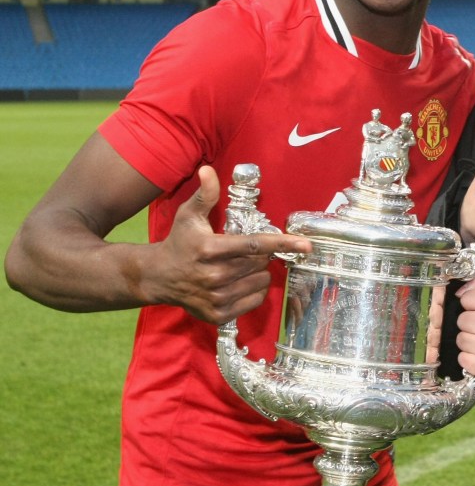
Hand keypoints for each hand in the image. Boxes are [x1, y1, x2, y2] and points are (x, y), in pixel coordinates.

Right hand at [150, 166, 310, 323]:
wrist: (158, 277)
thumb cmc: (179, 242)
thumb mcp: (189, 215)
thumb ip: (205, 194)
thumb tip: (209, 170)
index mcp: (210, 249)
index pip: (254, 245)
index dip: (282, 243)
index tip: (306, 244)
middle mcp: (214, 276)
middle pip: (260, 263)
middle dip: (261, 255)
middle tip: (245, 251)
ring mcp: (217, 298)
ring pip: (261, 281)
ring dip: (257, 272)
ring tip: (238, 266)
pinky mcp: (219, 315)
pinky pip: (255, 300)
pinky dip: (254, 290)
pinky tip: (238, 282)